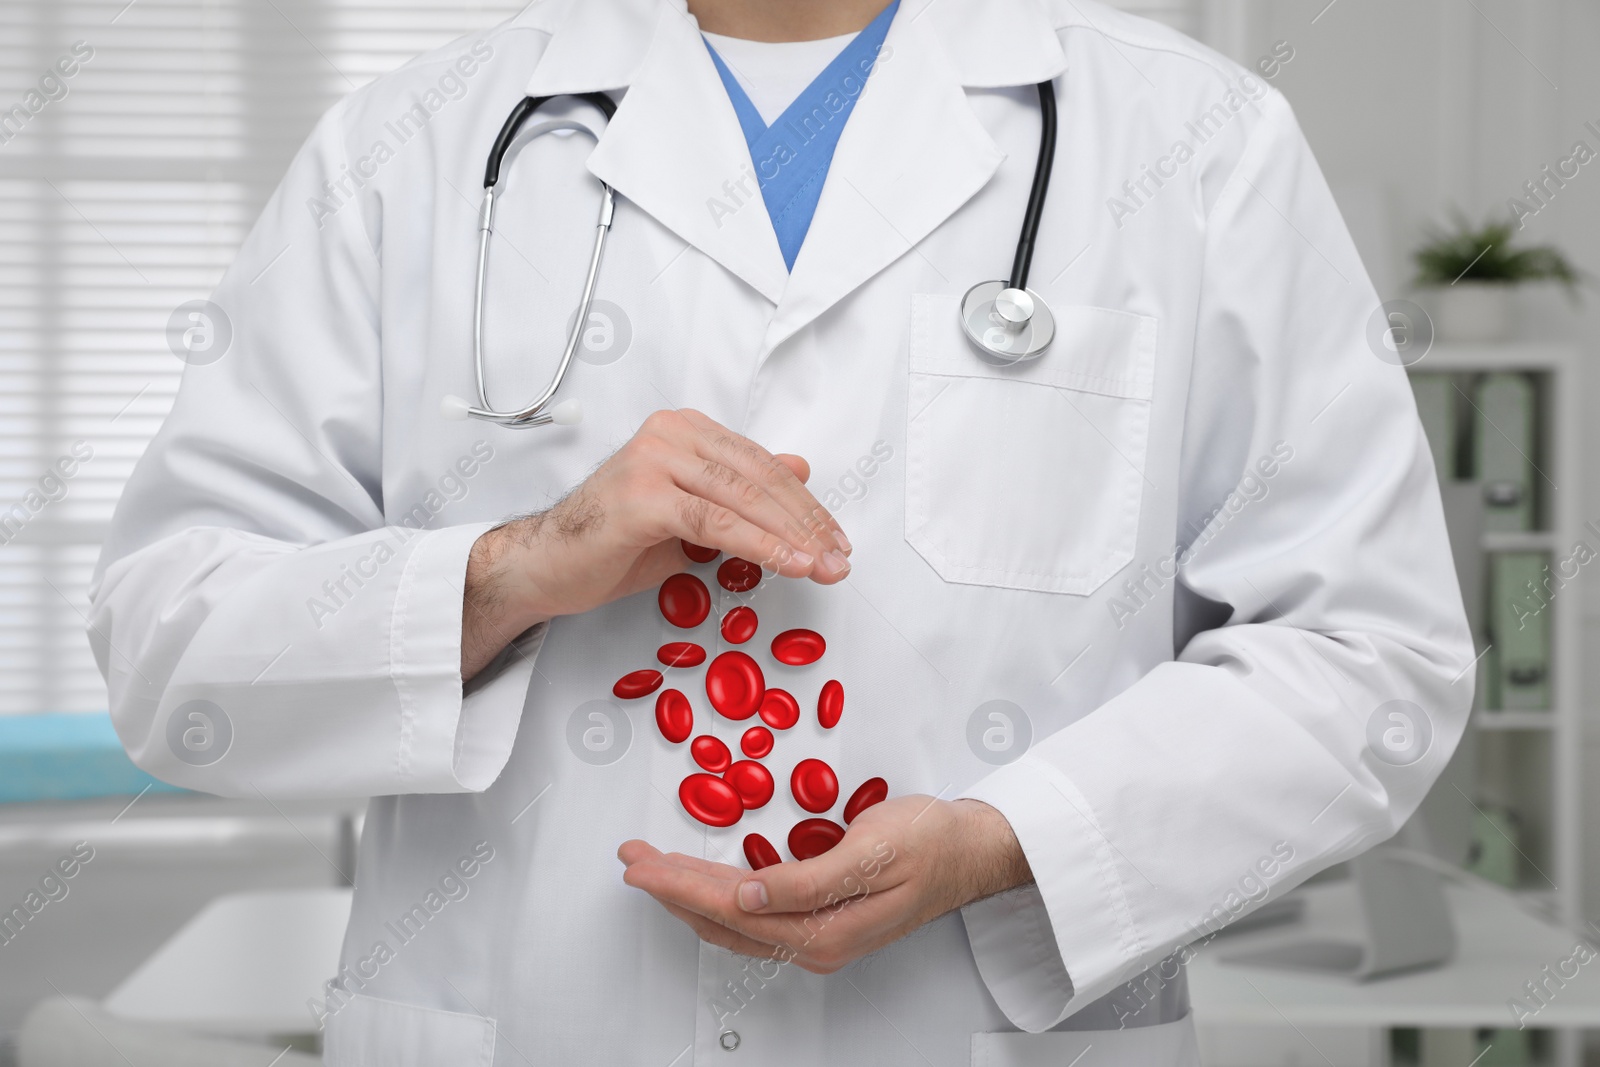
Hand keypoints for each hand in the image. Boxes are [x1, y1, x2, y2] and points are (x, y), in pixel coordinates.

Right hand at [461, 409, 850, 676]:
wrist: (546, 566)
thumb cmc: (612, 544)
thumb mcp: (692, 514)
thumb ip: (740, 490)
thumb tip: (800, 467)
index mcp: (684, 430)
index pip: (761, 465)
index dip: (805, 504)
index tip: (836, 539)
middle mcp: (670, 434)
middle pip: (759, 479)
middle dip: (807, 524)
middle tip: (839, 558)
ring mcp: (654, 460)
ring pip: (744, 499)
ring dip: (793, 537)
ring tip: (823, 566)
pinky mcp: (644, 497)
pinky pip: (717, 522)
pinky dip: (760, 546)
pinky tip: (788, 565)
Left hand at [618, 798, 1031, 973]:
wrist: (972, 852)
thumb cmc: (930, 842)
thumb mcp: (872, 850)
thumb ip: (808, 880)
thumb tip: (749, 896)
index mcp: (822, 931)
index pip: (728, 907)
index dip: (677, 884)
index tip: (640, 862)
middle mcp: (813, 944)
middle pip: (721, 920)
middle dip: (669, 888)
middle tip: (631, 858)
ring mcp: (816, 938)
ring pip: (732, 923)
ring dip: (687, 893)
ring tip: (652, 866)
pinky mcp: (820, 924)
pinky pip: (752, 917)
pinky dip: (717, 896)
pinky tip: (702, 880)